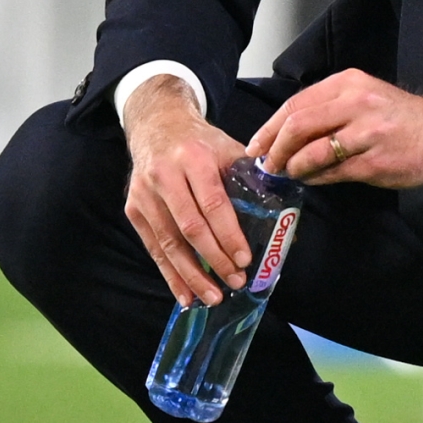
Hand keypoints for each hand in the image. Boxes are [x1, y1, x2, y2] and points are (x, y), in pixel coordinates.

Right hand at [121, 77, 255, 307]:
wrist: (157, 125)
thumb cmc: (201, 142)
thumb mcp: (230, 150)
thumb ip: (256, 184)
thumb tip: (288, 230)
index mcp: (194, 157)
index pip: (213, 203)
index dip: (229, 234)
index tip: (246, 259)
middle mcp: (164, 175)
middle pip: (190, 226)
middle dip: (214, 259)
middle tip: (236, 282)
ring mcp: (145, 194)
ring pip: (169, 242)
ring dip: (192, 275)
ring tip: (214, 298)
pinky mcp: (134, 209)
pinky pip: (154, 248)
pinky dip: (170, 274)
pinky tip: (186, 295)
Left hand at [252, 73, 422, 188]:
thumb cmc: (398, 118)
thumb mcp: (362, 97)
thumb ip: (326, 110)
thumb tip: (283, 136)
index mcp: (347, 84)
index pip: (295, 104)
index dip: (270, 127)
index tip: (255, 145)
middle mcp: (355, 103)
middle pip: (298, 125)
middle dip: (274, 148)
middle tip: (264, 164)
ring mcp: (366, 132)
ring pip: (312, 150)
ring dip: (292, 166)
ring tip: (286, 174)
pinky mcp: (376, 160)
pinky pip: (333, 172)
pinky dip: (315, 178)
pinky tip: (310, 181)